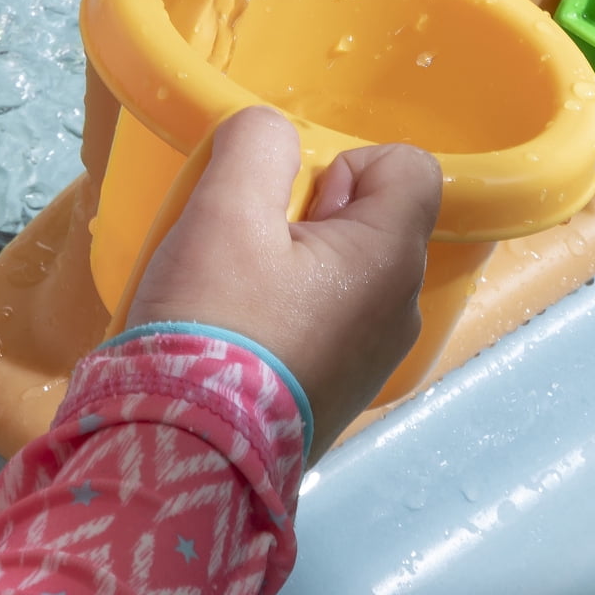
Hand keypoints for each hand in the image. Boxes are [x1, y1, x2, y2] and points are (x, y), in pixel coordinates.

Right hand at [124, 107, 442, 455]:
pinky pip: (329, 321)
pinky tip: (241, 335)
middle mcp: (400, 310)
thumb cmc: (216, 323)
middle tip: (255, 249)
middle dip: (313, 214)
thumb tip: (272, 136)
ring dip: (296, 264)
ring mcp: (373, 359)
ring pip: (346, 271)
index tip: (294, 203)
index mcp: (392, 260)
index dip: (348, 165)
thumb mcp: (225, 206)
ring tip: (240, 295)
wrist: (185, 458)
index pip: (410, 167)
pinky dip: (291, 313)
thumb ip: (258, 142)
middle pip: (374, 218)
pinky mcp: (339, 394)